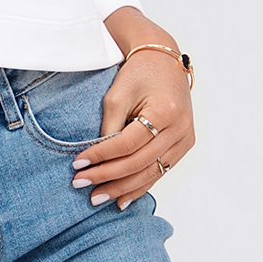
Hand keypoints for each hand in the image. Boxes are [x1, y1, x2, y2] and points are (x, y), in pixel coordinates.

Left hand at [72, 47, 194, 207]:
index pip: (127, 144)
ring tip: (98, 198)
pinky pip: (161, 171)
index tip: (78, 165)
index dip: (100, 156)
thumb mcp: (117, 95)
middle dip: (108, 177)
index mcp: (165, 111)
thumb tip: (96, 159)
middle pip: (139, 163)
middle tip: (82, 184)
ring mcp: (185, 139)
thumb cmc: (140, 73)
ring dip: (123, 188)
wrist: (164, 62)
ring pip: (151, 173)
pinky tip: (122, 199)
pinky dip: (140, 186)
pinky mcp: (184, 145)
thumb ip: (109, 127)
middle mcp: (180, 128)